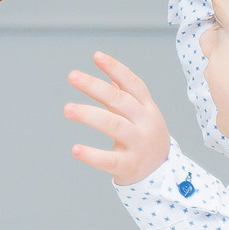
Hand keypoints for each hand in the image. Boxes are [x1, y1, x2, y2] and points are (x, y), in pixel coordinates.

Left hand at [64, 51, 171, 185]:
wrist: (161, 173)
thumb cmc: (144, 137)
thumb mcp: (141, 114)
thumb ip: (125, 95)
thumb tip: (108, 70)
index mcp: (147, 108)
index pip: (133, 84)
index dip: (116, 69)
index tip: (96, 56)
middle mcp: (145, 123)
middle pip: (120, 101)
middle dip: (95, 87)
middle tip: (72, 76)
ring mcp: (138, 145)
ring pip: (114, 125)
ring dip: (89, 115)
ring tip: (67, 109)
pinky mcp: (129, 166)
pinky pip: (109, 159)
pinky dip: (92, 155)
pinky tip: (75, 149)